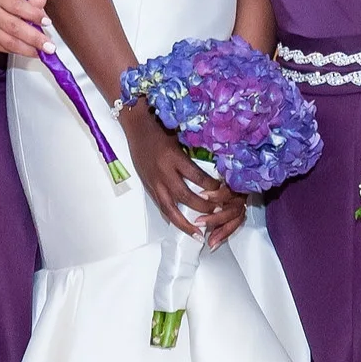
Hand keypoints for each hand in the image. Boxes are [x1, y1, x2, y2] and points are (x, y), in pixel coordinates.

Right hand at [0, 0, 50, 57]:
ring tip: (43, 52)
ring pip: (10, 42)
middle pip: (15, 27)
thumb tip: (41, 2)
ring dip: (29, 49)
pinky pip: (5, 48)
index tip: (47, 21)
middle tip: (50, 45)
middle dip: (35, 38)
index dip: (33, 14)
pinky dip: (20, 51)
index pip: (17, 6)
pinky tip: (31, 51)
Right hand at [117, 104, 246, 247]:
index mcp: (173, 157)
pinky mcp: (148, 187)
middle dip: (202, 208)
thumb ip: (193, 155)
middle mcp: (163, 172)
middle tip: (217, 214)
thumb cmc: (161, 128)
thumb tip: (215, 169)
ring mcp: (154, 182)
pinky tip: (181, 226)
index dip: (211, 187)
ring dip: (185, 224)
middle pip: (185, 196)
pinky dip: (171, 218)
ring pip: (170, 208)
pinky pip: (161, 207)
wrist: (136, 127)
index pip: (196, 176)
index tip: (224, 191)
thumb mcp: (180, 139)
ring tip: (198, 235)